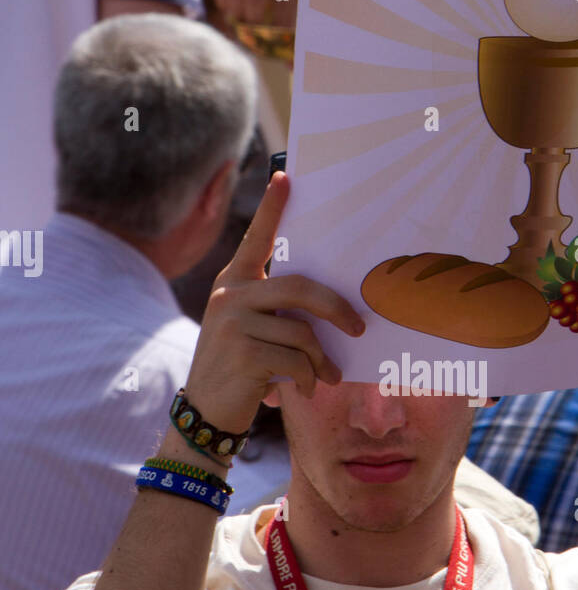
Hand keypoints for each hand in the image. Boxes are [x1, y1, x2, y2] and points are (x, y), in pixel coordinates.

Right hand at [185, 171, 364, 432]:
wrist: (206, 412)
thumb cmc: (241, 367)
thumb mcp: (252, 330)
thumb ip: (277, 311)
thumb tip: (334, 309)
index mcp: (235, 282)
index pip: (257, 239)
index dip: (272, 209)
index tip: (286, 177)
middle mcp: (230, 295)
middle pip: (300, 289)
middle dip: (337, 310)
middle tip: (358, 328)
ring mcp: (233, 324)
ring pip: (303, 333)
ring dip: (322, 361)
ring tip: (327, 377)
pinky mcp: (243, 354)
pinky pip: (297, 361)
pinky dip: (310, 379)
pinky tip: (304, 390)